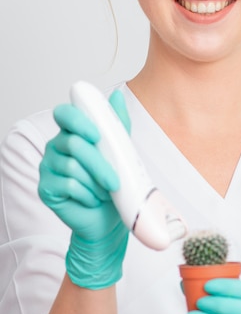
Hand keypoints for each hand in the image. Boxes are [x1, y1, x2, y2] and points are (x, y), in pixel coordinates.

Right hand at [38, 90, 129, 289]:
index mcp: (72, 132)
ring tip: (104, 191)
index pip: (66, 113)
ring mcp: (48, 166)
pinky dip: (87, 194)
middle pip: (74, 144)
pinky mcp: (46, 187)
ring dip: (95, 182)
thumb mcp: (120, 149)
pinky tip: (92, 199)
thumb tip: (116, 95)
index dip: (79, 120)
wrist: (108, 217)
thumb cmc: (112, 181)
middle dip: (99, 163)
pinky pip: (68, 185)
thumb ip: (117, 122)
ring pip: (72, 166)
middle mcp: (56, 146)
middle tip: (114, 179)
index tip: (97, 134)